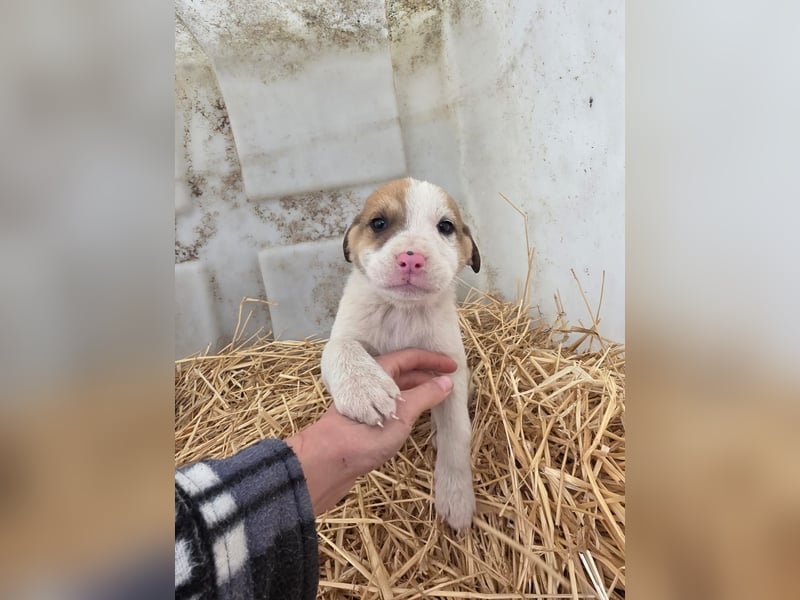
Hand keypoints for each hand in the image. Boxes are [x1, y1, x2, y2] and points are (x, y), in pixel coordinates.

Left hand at [287, 348, 456, 514]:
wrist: (327, 461)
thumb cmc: (363, 435)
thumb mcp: (402, 413)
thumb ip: (426, 395)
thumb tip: (447, 381)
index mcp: (379, 372)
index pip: (411, 356)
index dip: (434, 359)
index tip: (455, 365)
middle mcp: (372, 383)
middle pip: (405, 372)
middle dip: (428, 376)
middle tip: (451, 384)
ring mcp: (369, 402)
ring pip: (399, 391)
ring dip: (420, 392)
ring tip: (440, 399)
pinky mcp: (366, 421)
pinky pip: (393, 407)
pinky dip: (410, 407)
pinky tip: (418, 418)